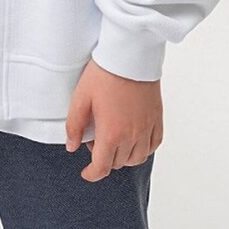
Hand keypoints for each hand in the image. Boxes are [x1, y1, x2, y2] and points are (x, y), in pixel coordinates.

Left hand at [66, 59, 162, 181]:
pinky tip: (133, 138)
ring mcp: (147, 128)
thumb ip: (74, 125)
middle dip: (104, 158)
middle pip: (118, 163)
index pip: (102, 167)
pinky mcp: (157, 118)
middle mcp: (132, 135)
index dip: (92, 174)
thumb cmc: (104, 72)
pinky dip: (143, 148)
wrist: (130, 54)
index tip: (87, 172)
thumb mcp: (80, 97)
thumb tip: (71, 146)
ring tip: (113, 138)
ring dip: (124, 156)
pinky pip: (153, 145)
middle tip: (95, 140)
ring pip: (137, 158)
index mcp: (111, 133)